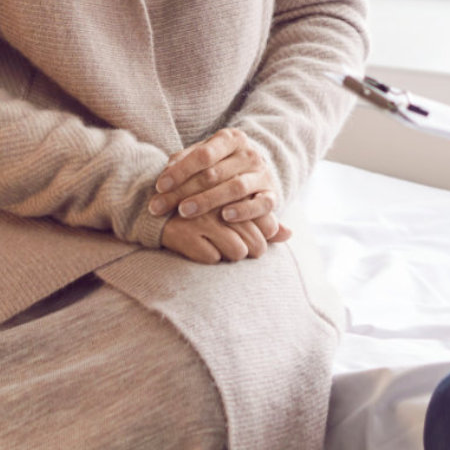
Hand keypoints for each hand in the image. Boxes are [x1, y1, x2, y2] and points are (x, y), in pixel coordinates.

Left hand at [149, 127, 279, 225]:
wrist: (258, 170)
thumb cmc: (222, 164)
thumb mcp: (205, 154)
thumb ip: (184, 160)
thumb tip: (166, 173)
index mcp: (231, 139)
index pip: (203, 154)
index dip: (180, 171)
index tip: (159, 186)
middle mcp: (249, 154)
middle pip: (214, 173)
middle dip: (183, 191)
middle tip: (160, 206)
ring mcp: (262, 174)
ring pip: (235, 187)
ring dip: (207, 200)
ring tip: (184, 211)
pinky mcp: (272, 194)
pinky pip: (261, 204)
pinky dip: (244, 211)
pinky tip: (225, 217)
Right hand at [161, 207, 291, 264]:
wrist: (161, 207)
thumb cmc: (208, 210)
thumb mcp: (236, 207)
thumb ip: (264, 221)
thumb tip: (289, 234)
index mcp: (237, 192)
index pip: (266, 223)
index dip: (263, 235)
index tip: (255, 238)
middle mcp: (222, 203)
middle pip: (255, 240)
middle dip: (252, 249)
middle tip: (242, 249)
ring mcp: (204, 218)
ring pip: (237, 251)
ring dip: (233, 254)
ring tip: (224, 248)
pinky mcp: (186, 234)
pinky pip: (212, 258)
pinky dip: (210, 258)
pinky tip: (203, 248)